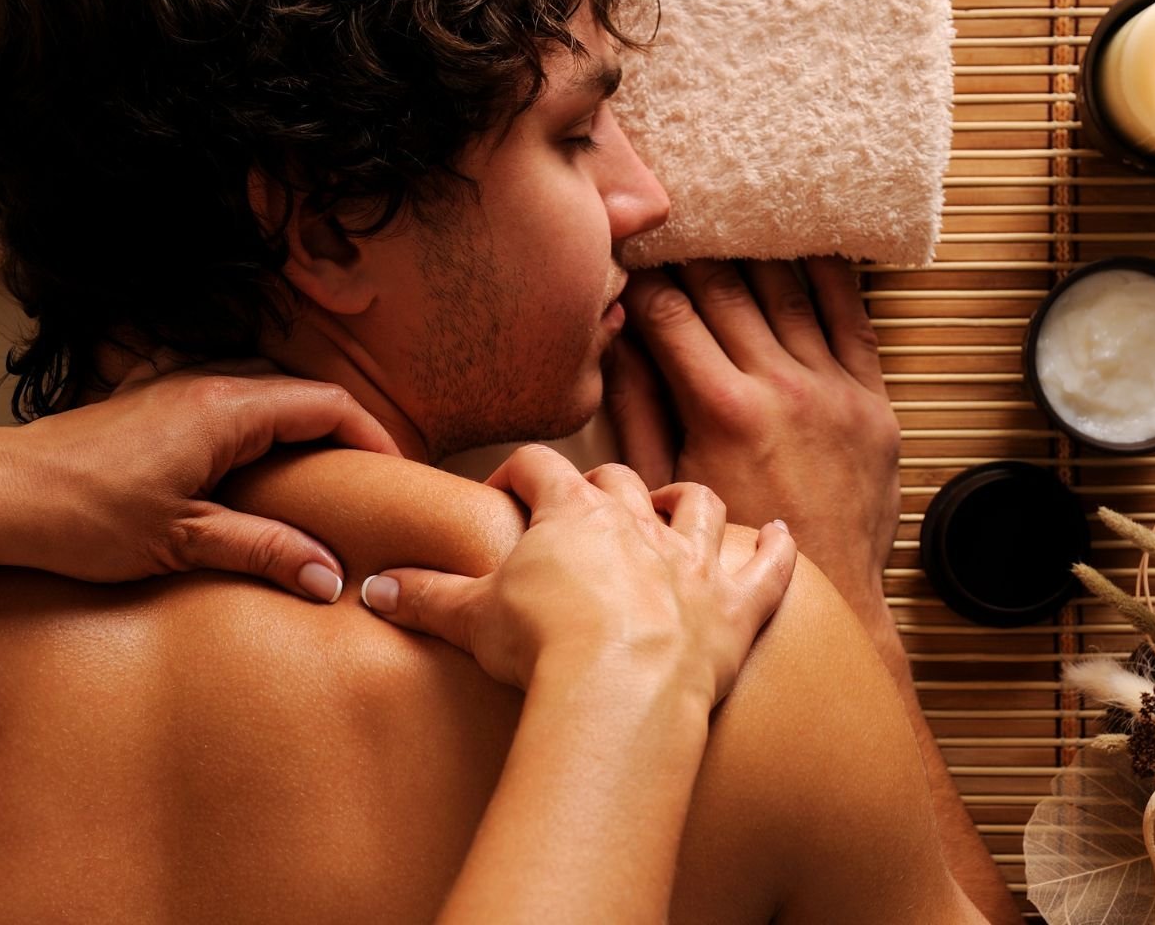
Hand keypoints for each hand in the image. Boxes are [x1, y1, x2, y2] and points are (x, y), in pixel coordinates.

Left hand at [0, 365, 402, 600]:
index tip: (395, 475)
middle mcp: (202, 384)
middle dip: (338, 434)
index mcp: (226, 410)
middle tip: (360, 485)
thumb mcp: (183, 542)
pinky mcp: (140, 405)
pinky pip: (215, 402)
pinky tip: (237, 471)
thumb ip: (265, 552)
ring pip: (255, 395)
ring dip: (290, 430)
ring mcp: (168, 389)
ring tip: (309, 482)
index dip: (372, 436)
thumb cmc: (78, 516)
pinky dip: (246, 429)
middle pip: (296, 394)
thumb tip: (333, 577)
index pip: (327, 404)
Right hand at [358, 444, 795, 704]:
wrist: (620, 688)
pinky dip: (778, 550)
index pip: (540, 467)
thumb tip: (369, 588)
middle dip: (601, 488)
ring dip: (685, 502)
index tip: (504, 493)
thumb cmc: (543, 647)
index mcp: (571, 514)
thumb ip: (423, 597)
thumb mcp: (469, 618)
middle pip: (620, 480)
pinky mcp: (736, 605)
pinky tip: (785, 534)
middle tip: (583, 511)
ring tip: (676, 507)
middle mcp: (638, 523)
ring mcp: (692, 561)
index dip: (518, 474)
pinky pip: (768, 567)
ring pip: (697, 505)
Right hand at [605, 258, 900, 626]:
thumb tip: (612, 342)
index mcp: (724, 410)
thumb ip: (637, 407)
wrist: (829, 599)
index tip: (631, 257)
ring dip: (758, 250)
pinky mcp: (875, 401)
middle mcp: (783, 389)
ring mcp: (836, 391)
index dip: (645, 279)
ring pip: (790, 292)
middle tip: (676, 224)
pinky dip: (828, 276)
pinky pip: (852, 318)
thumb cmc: (732, 550)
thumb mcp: (665, 483)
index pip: (672, 314)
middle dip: (695, 252)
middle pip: (729, 291)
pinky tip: (808, 245)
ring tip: (733, 221)